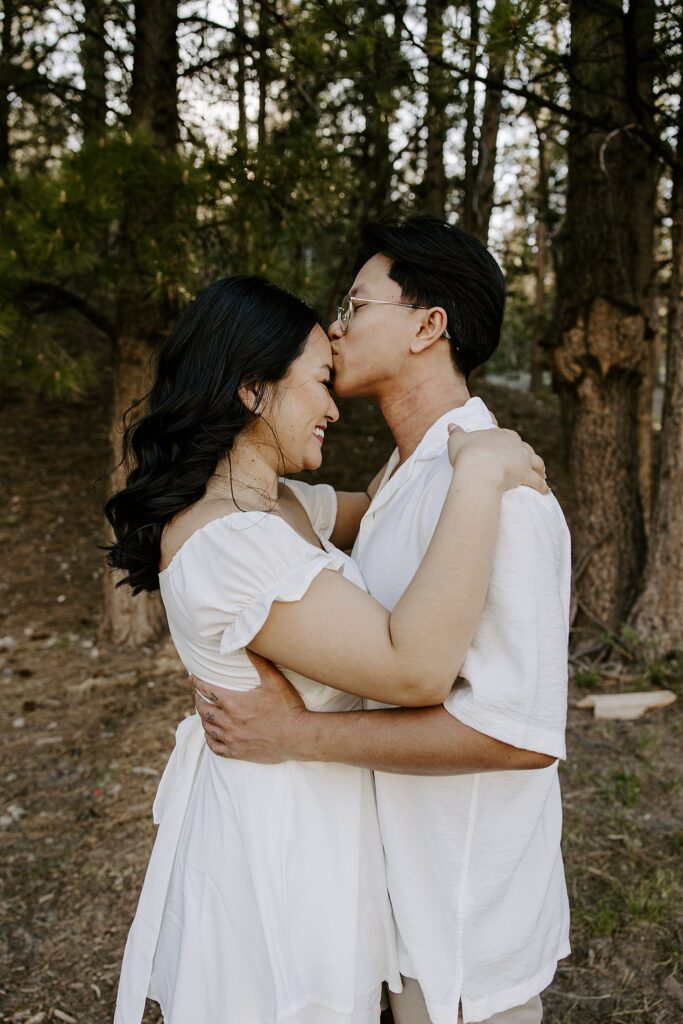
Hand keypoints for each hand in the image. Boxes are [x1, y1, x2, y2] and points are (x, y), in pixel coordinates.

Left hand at [190, 652, 307, 762]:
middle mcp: (228, 722)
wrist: (298, 736)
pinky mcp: (237, 752)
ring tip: (205, 712)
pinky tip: (211, 734)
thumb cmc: (287, 707)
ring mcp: (231, 739)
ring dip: (203, 718)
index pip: (206, 690)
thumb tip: (249, 644)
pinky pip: (215, 747)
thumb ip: (260, 662)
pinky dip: (209, 739)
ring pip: (207, 728)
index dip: (197, 682)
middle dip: (198, 700)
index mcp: (233, 703)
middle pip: (203, 709)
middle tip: (199, 695)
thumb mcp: (274, 681)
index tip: (192, 678)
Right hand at [447, 423, 548, 494]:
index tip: (512, 444)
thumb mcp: (457, 440)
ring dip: (541, 469)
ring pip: (537, 463)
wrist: (479, 468)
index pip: (509, 435)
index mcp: (500, 435)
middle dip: (528, 454)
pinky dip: (543, 486)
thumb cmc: (467, 454)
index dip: (511, 440)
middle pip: (526, 448)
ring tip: (543, 474)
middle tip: (529, 461)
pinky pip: (537, 481)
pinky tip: (546, 491)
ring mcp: (522, 460)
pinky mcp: (526, 475)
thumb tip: (451, 425)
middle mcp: (515, 445)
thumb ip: (455, 433)